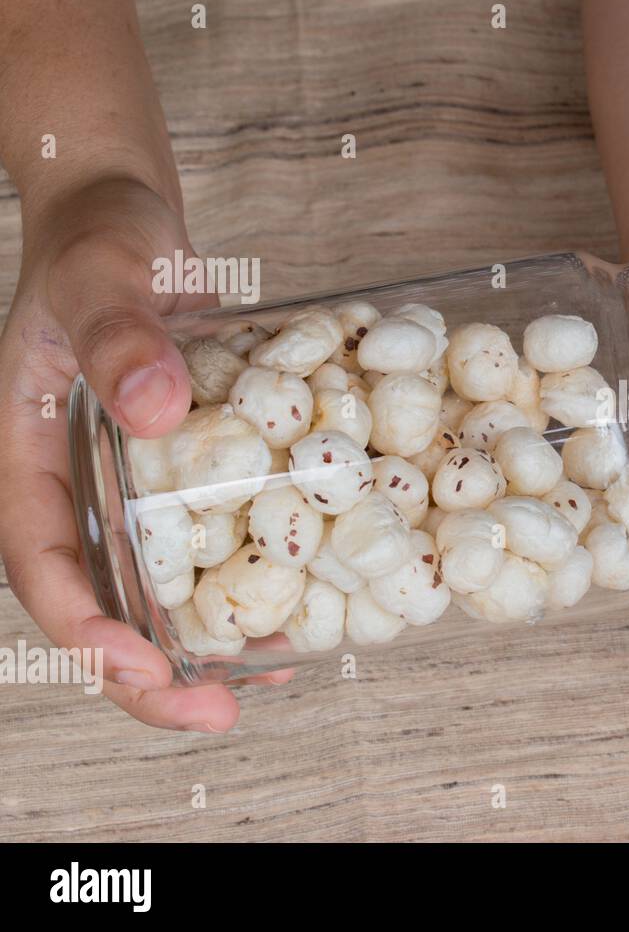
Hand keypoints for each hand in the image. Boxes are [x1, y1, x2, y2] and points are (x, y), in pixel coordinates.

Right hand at [0, 177, 240, 731]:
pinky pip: (205, 544)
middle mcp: (73, 484)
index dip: (83, 628)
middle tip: (214, 714)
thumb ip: (117, 332)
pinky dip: (242, 583)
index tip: (140, 663)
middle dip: (145, 672)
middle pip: (96, 600)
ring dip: (200, 646)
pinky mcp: (180, 475)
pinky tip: (294, 615)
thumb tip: (154, 407)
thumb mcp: (105, 274)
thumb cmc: (102, 239)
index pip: (38, 562)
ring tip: (269, 681)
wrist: (133, 223)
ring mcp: (126, 486)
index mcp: (24, 454)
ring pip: (153, 587)